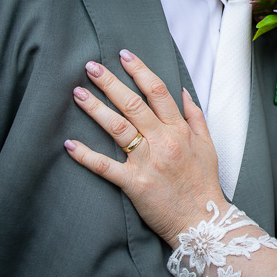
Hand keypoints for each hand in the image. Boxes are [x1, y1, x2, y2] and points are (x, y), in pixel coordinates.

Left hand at [64, 50, 226, 247]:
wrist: (203, 221)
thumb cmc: (205, 184)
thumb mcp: (208, 145)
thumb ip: (196, 117)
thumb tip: (184, 92)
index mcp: (180, 130)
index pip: (158, 92)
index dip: (139, 71)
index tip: (123, 55)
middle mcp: (163, 141)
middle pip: (133, 104)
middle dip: (110, 83)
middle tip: (90, 66)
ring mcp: (147, 162)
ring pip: (118, 128)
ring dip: (95, 109)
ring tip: (78, 93)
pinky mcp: (134, 184)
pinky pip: (105, 166)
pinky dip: (85, 155)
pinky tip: (68, 143)